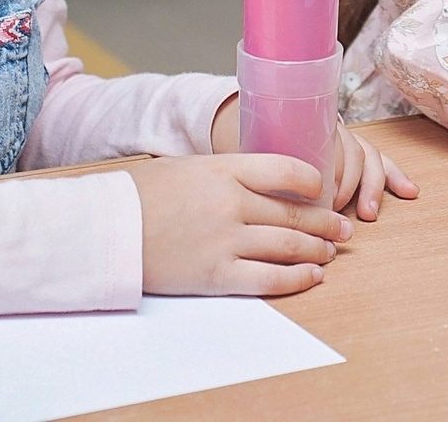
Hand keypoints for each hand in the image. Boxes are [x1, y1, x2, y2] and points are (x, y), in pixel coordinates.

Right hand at [126, 151, 351, 296]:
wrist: (105, 229)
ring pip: (289, 245)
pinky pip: (269, 279)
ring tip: (330, 252)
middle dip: (324, 222)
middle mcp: (231, 203)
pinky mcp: (216, 275)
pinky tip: (312, 275)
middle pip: (294, 212)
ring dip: (317, 249)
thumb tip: (260, 181)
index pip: (286, 169)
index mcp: (224, 170)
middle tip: (341, 228)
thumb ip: (227, 173)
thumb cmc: (142, 195)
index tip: (322, 188)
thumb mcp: (188, 168)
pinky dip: (297, 278)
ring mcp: (226, 241)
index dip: (313, 181)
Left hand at [210, 95, 415, 220]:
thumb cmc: (249, 142)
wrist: (252, 119)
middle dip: (349, 185)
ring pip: (368, 155)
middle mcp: (329, 128)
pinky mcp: (356, 150)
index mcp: (303, 123)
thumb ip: (258, 171)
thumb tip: (263, 200)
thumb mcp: (248, 153)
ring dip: (373, 186)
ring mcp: (346, 137)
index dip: (332, 175)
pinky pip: (380, 159)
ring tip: (369, 212)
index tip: (325, 201)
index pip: (328, 145)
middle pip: (350, 152)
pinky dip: (395, 176)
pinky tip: (409, 192)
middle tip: (337, 210)